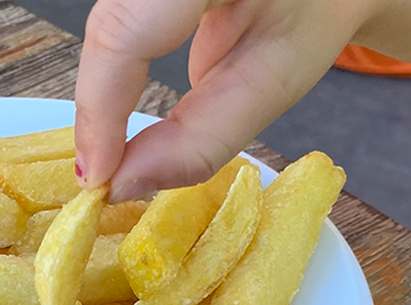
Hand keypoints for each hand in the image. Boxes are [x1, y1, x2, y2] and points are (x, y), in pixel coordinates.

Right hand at [74, 0, 370, 200]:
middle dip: (98, 104)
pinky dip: (109, 72)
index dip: (102, 104)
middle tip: (100, 174)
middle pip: (110, 23)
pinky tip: (113, 116)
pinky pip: (113, 19)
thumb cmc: (312, 15)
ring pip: (105, 22)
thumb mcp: (274, 82)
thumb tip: (126, 181)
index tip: (99, 176)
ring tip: (107, 153)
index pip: (129, 27)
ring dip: (100, 92)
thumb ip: (201, 137)